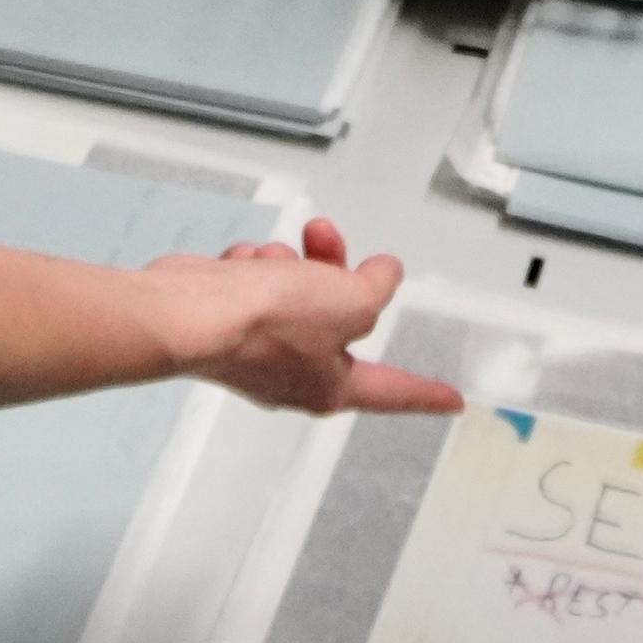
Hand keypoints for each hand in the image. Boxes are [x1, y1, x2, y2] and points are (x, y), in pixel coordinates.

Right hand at [146, 217, 465, 415]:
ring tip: (270, 260)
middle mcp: (295, 377)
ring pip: (297, 292)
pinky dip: (253, 268)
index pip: (394, 390)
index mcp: (332, 387)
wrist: (188, 313)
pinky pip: (257, 285)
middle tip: (324, 242)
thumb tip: (380, 276)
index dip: (426, 393)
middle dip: (333, 272)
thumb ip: (376, 288)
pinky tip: (240, 264)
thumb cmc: (270, 320)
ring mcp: (258, 352)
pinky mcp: (228, 325)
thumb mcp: (349, 300)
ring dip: (289, 264)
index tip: (454, 401)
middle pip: (339, 318)